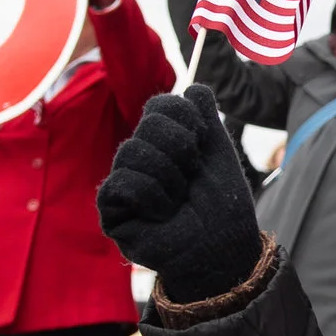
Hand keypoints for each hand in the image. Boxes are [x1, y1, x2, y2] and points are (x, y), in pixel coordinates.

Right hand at [95, 85, 261, 302]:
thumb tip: (194, 87)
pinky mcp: (112, 211)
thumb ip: (205, 117)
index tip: (202, 146)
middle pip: (148, 124)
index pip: (160, 105)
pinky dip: (153, 196)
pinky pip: (122, 182)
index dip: (186, 120)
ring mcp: (123, 184)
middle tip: (192, 177)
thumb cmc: (223, 207)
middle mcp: (140, 160)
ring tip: (179, 199)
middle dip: (181, 149)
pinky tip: (164, 214)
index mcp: (164, 143)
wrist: (223, 249)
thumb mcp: (219, 153)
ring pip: (131, 150)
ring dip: (170, 176)